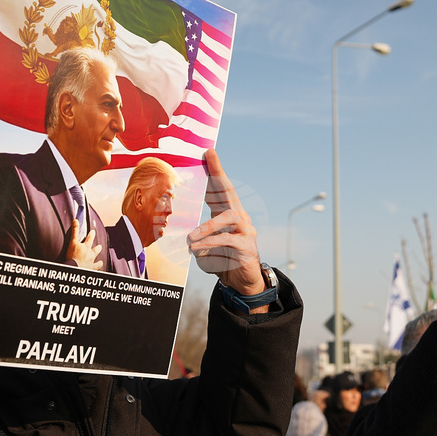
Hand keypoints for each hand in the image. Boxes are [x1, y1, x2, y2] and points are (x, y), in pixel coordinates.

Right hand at [66, 220, 102, 269]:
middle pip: (96, 250)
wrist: (74, 268)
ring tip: (100, 261)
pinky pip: (96, 270)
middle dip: (98, 248)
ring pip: (98, 262)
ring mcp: (92, 262)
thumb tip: (76, 220)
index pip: (90, 238)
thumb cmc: (72, 256)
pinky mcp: (91, 269)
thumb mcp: (72, 242)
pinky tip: (98, 270)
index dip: (91, 235)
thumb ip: (74, 231)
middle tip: (99, 246)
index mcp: (86, 247)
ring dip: (99, 261)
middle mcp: (91, 254)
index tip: (93, 232)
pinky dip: (97, 269)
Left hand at [187, 149, 264, 295]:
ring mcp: (247, 232)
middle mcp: (240, 219)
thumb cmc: (222, 260)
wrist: (242, 282)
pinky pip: (229, 242)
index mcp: (228, 215)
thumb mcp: (205, 246)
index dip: (216, 171)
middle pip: (230, 194)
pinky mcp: (248, 247)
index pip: (222, 189)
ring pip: (229, 219)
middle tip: (209, 168)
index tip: (209, 152)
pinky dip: (211, 247)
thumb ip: (197, 238)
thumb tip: (188, 238)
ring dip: (208, 227)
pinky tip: (198, 252)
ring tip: (191, 239)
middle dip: (219, 177)